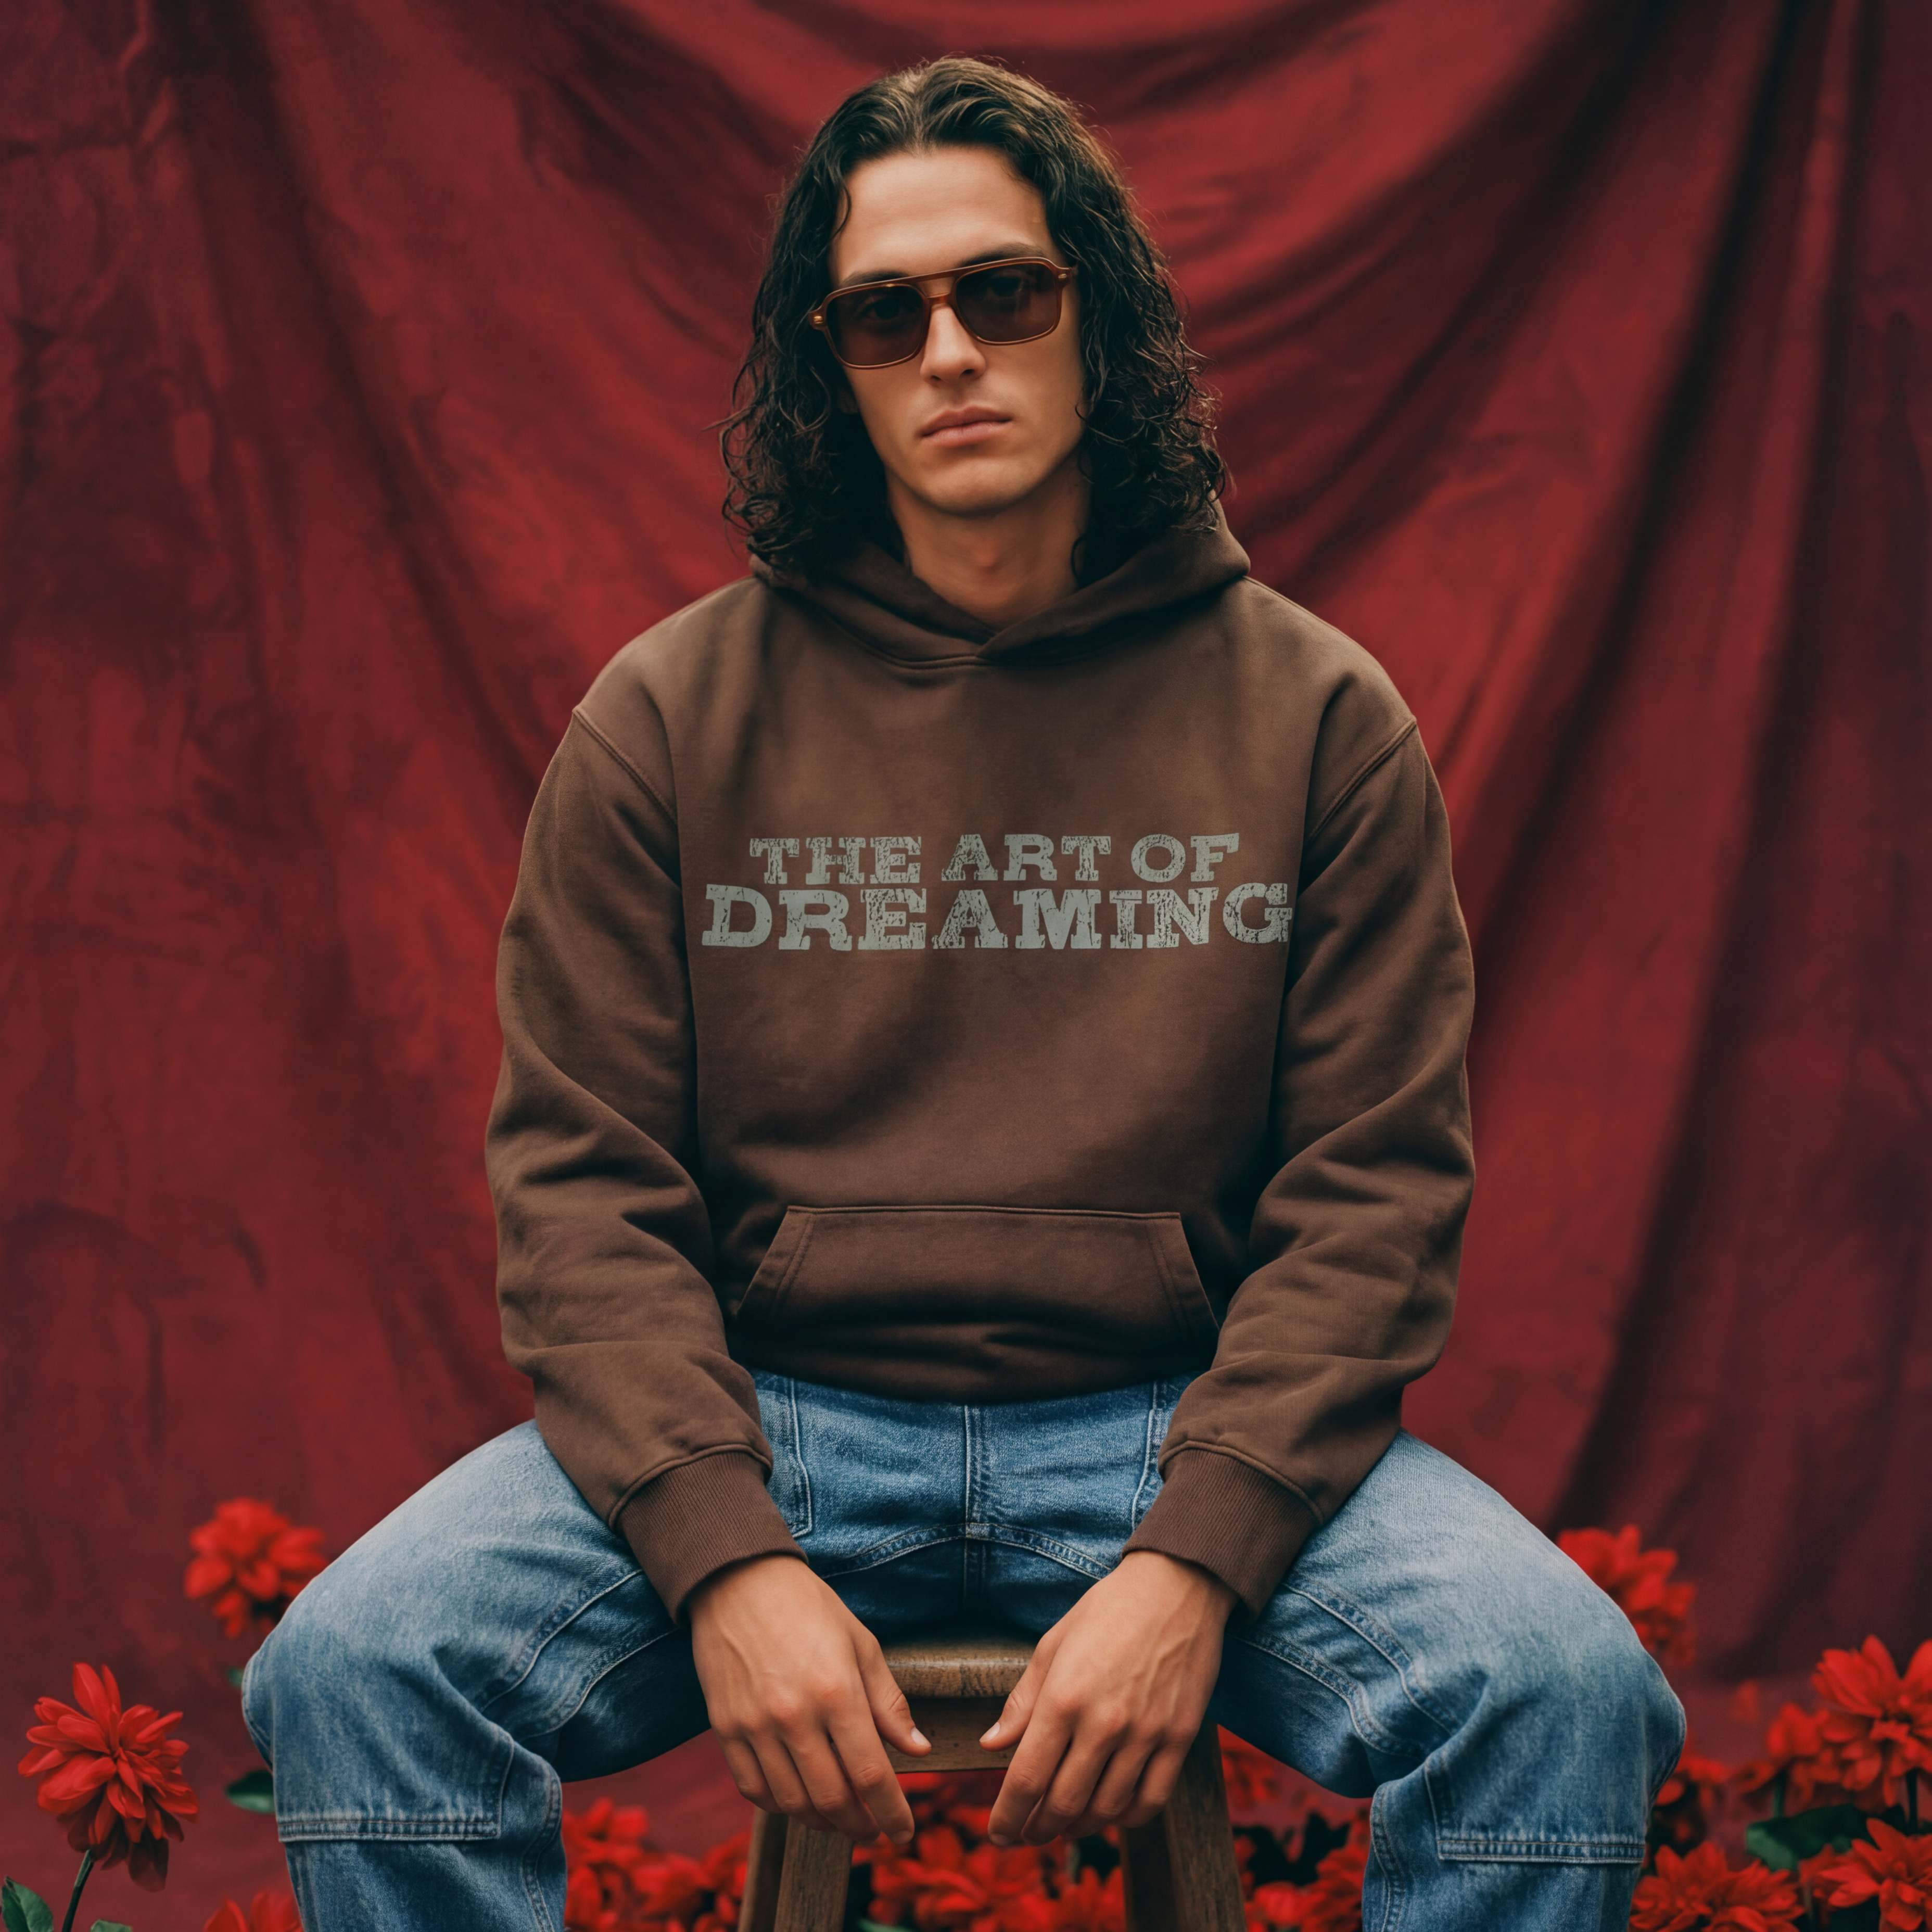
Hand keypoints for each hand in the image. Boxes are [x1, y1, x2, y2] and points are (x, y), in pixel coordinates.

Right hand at [687, 1554, 928, 1843]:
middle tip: (872, 1831)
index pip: (870, 1774)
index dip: (892, 1812)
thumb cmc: (808, 1608)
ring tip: (838, 1818)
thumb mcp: (861, 1643)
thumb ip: (889, 1702)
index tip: (903, 1834)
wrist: (738, 1581)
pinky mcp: (724, 1728)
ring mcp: (754, 1725)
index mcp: (836, 1691)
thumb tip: (918, 1750)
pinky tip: (797, 1799)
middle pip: (832, 1799)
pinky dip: (779, 1805)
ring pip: (792, 1802)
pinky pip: (753, 1789)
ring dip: (821, 1821)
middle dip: (859, 1825)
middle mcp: (794, 1715)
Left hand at [981, 1550, 1235, 1845]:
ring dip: (1079, 1827)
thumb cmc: (1107, 1611)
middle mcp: (1104, 1722)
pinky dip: (1127, 1819)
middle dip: (1039, 1829)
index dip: (1007, 1816)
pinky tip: (1110, 1814)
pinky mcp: (1180, 1737)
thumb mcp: (1053, 1645)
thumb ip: (1023, 1700)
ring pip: (1106, 1809)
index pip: (1026, 1778)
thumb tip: (991, 1745)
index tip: (998, 1834)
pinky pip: (1152, 1799)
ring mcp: (1146, 1733)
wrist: (1176, 1586)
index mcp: (1064, 1697)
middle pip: (1064, 1803)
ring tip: (1064, 1826)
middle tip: (1028, 1834)